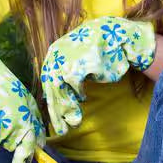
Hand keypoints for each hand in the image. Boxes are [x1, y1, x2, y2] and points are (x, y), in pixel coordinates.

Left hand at [40, 17, 155, 134]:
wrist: (115, 35)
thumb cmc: (95, 51)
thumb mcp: (76, 60)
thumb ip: (65, 74)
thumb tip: (59, 94)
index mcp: (53, 54)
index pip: (47, 80)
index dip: (51, 99)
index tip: (54, 115)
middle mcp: (56, 55)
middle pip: (51, 87)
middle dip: (56, 110)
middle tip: (61, 127)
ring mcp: (66, 59)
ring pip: (60, 88)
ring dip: (67, 107)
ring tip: (73, 120)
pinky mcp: (78, 63)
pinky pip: (73, 84)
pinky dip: (77, 93)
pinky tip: (82, 98)